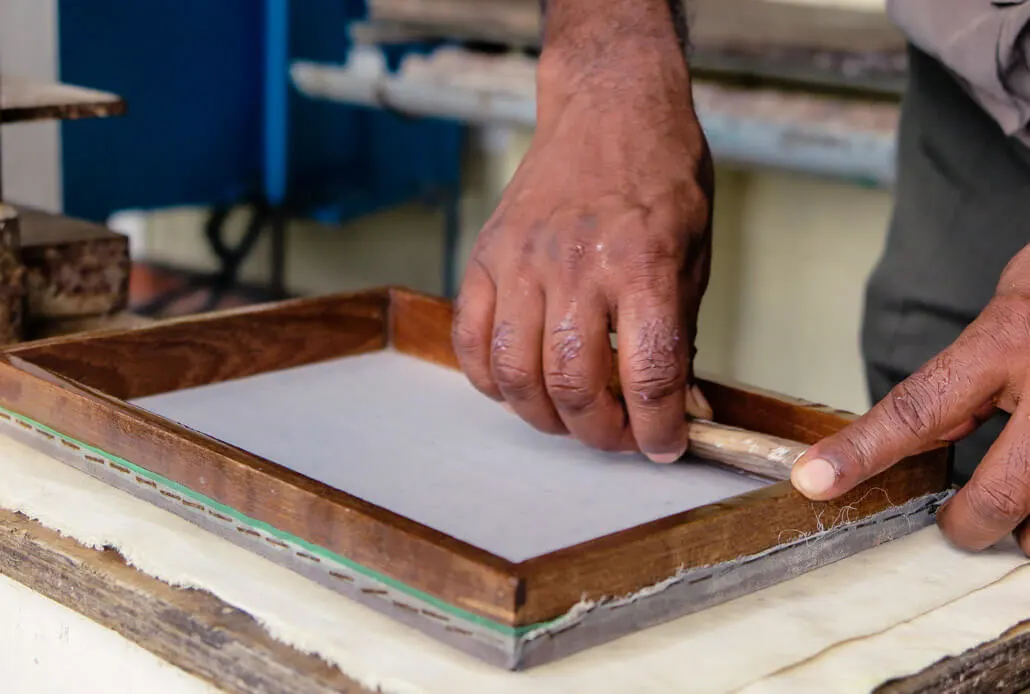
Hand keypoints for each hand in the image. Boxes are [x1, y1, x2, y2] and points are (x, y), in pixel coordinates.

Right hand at [452, 49, 713, 461]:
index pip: (648, 375)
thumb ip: (677, 333)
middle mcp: (577, 265)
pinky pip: (471, 340)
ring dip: (543, 416)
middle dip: (599, 433)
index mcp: (644, 265)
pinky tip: (517, 386)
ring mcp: (522, 261)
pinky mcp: (486, 257)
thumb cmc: (660, 178)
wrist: (608, 110)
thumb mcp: (694, 255)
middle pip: (572, 385)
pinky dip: (491, 380)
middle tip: (616, 436)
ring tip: (568, 417)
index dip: (656, 430)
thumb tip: (673, 405)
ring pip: (515, 373)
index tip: (661, 446)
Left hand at [791, 244, 1029, 552]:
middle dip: (972, 526)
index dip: (862, 451)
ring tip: (1018, 513)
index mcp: (1007, 340)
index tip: (813, 480)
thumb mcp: (1010, 306)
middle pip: (1004, 494)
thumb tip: (914, 429)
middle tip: (958, 526)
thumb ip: (965, 373)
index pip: (917, 409)